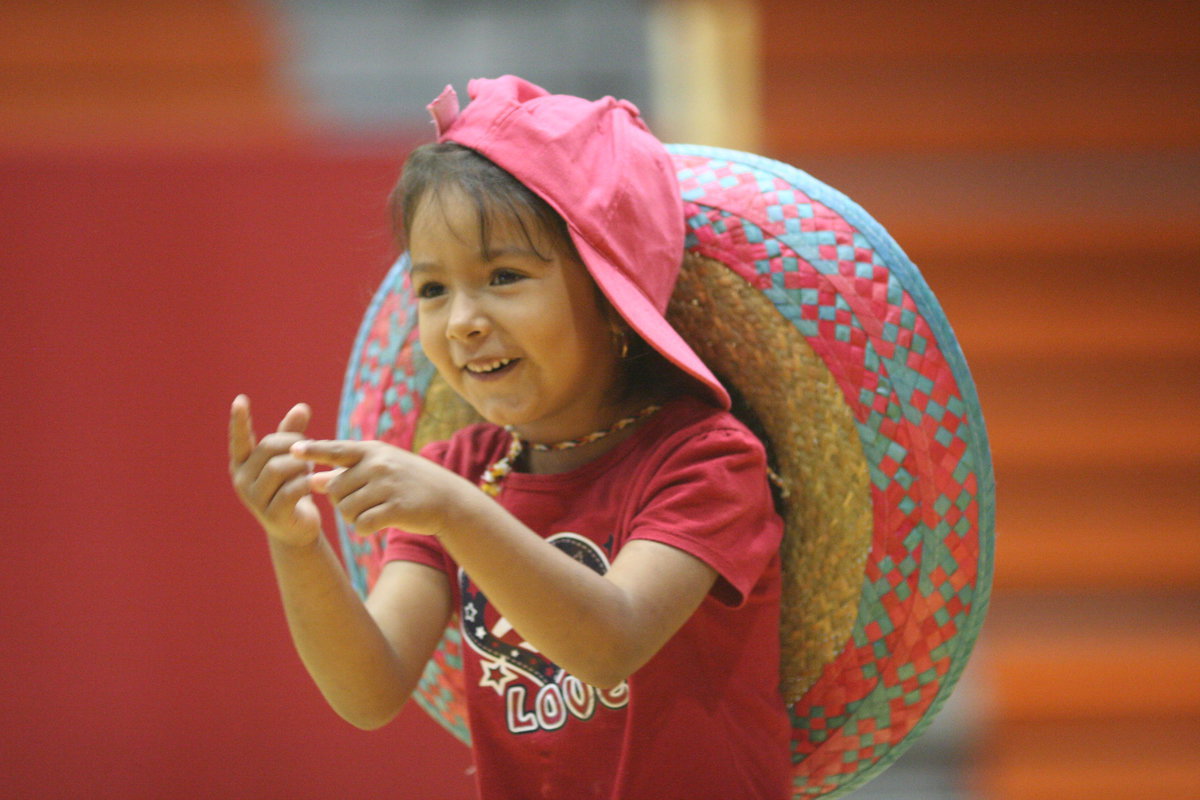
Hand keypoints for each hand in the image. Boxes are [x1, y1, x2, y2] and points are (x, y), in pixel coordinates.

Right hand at [228, 395, 321, 546]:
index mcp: (242, 465)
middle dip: (293, 443)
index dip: (239, 421)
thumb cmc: (291, 486)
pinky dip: (306, 482)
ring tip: (309, 469)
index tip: (240, 400)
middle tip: (308, 448)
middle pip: (268, 448)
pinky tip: (314, 482)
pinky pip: (291, 490)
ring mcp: (255, 499)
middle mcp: (242, 481)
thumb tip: (301, 406)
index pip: (239, 440)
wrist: (296, 529)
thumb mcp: (290, 459)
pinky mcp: (272, 514)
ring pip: (279, 468)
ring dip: (301, 464)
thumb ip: (292, 434)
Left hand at [291, 439, 473, 537]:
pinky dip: (365, 529)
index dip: (312, 450)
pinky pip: (362, 524)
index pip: (335, 449)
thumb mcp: (379, 470)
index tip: (291, 449)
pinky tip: (377, 524)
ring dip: (353, 517)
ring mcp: (388, 485)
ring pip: (346, 510)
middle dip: (342, 501)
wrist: (448, 499)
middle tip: (362, 502)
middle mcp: (378, 464)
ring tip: (372, 511)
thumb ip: (346, 474)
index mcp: (372, 450)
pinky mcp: (397, 508)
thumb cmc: (408, 482)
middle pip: (335, 489)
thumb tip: (312, 480)